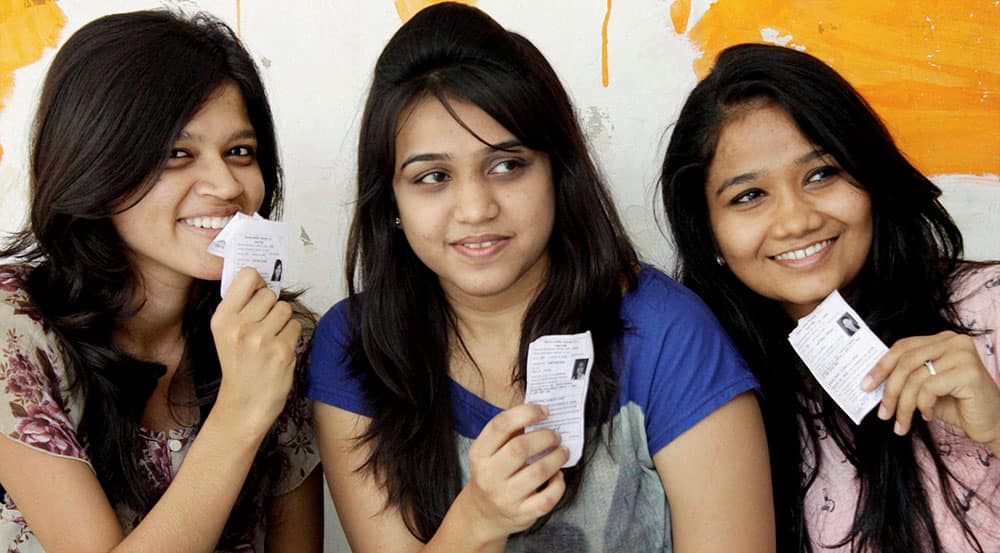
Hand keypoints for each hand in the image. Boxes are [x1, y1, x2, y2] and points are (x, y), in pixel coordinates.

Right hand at [210, 267, 301, 432]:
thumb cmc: (239, 367)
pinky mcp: (282, 350)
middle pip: (270, 293)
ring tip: (271, 339)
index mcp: (222, 319)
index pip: (247, 276)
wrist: (244, 403)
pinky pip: (296, 326)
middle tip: (264, 326)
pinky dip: (291, 336)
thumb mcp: (226, 334)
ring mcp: (261, 339)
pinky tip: (279, 350)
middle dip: (271, 307)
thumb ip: (240, 307)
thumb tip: (261, 280)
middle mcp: (240, 327)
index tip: (258, 293)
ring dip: (283, 322)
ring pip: (285, 308)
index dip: (258, 282)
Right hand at [457, 404, 568, 546]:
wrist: (483, 513)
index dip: (525, 413)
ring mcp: (505, 497)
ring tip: (562, 452)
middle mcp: (489, 475)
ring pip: (538, 472)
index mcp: (480, 453)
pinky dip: (558, 484)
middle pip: (520, 448)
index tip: (544, 411)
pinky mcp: (521, 514)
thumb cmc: (493, 474)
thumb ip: (510, 433)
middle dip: (545, 437)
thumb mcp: (490, 452)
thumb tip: (540, 412)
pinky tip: (558, 476)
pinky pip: (547, 498)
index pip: (500, 425)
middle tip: (556, 435)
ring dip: (557, 457)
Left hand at [861, 331, 999, 449]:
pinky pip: (930, 388)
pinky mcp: (969, 372)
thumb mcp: (925, 387)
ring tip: (901, 423)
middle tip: (882, 413)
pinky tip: (927, 416)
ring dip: (903, 405)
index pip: (903, 347)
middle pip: (906, 361)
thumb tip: (871, 382)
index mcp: (941, 339)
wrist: (992, 423)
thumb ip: (905, 379)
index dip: (881, 366)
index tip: (865, 385)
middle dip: (889, 390)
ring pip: (915, 378)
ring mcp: (963, 355)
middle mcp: (953, 341)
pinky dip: (923, 406)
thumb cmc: (958, 404)